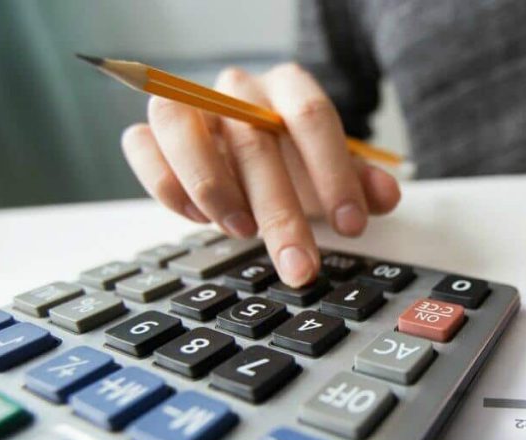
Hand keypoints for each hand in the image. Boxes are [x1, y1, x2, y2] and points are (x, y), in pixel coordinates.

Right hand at [121, 64, 400, 285]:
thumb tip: (385, 196)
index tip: (351, 227)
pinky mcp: (152, 131)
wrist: (253, 150)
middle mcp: (237, 89)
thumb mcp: (334, 174)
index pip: (311, 116)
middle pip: (253, 140)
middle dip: (281, 213)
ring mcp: (190, 105)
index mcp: (289, 87)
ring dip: (211, 186)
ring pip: (180, 125)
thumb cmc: (296, 162)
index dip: (333, 173)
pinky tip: (199, 220)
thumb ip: (362, 184)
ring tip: (242, 234)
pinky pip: (141, 145)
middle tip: (300, 266)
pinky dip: (166, 185)